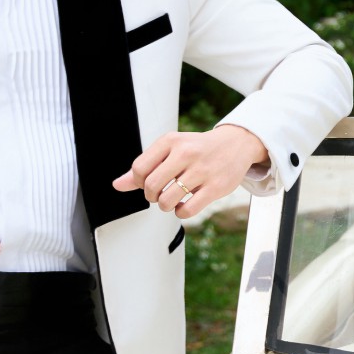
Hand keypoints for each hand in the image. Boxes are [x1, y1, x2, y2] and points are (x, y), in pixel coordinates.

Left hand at [114, 123, 266, 219]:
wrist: (235, 144)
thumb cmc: (198, 148)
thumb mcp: (170, 149)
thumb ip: (145, 166)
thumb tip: (118, 185)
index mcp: (171, 141)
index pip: (139, 168)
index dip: (138, 182)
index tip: (147, 183)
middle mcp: (186, 153)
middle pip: (151, 186)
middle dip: (151, 196)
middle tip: (158, 194)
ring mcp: (202, 170)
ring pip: (167, 200)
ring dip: (165, 206)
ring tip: (172, 200)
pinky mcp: (216, 187)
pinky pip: (187, 210)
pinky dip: (181, 212)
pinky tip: (185, 204)